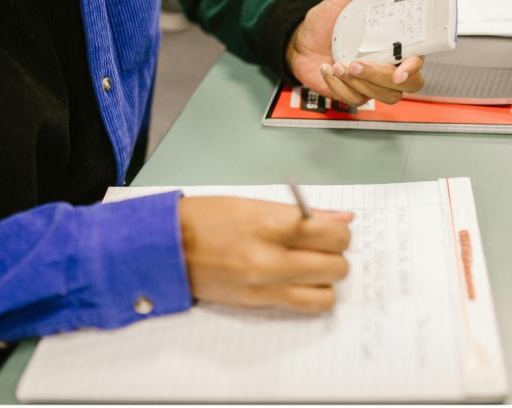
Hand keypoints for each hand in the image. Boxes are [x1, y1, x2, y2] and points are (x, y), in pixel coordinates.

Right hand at [178, 196, 351, 312]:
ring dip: (327, 278)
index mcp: (269, 225)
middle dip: (336, 254)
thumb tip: (344, 219)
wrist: (167, 248)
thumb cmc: (208, 217)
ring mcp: (266, 286)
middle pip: (336, 264)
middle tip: (320, 246)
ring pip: (329, 291)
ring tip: (311, 265)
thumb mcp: (254, 204)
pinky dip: (315, 296)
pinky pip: (308, 307)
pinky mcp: (260, 304)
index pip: (331, 234)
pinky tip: (302, 282)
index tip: (331, 229)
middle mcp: (270, 259)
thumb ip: (303, 214)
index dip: (340, 231)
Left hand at [285, 0, 425, 105]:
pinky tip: (328, 69)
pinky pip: (356, 99)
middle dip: (382, 78)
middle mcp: (390, 63)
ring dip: (359, 83)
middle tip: (357, 64)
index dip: (415, 66)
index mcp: (397, 40)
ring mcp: (374, 81)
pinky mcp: (356, 93)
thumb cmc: (329, 19)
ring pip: (384, 95)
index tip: (401, 69)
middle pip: (408, 85)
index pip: (419, 58)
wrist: (302, 40)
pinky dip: (339, 85)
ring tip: (338, 64)